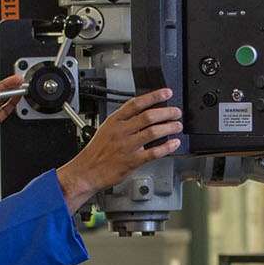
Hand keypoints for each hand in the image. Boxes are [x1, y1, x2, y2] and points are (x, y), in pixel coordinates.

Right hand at [57, 89, 181, 210]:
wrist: (86, 171)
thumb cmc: (96, 152)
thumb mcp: (106, 129)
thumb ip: (123, 121)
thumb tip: (144, 113)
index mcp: (114, 121)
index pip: (136, 103)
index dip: (154, 96)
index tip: (166, 93)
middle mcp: (121, 131)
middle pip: (148, 117)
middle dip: (166, 112)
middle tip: (176, 112)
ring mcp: (127, 146)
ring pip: (153, 132)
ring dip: (169, 128)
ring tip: (177, 126)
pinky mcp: (132, 161)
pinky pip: (153, 153)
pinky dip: (166, 147)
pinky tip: (173, 144)